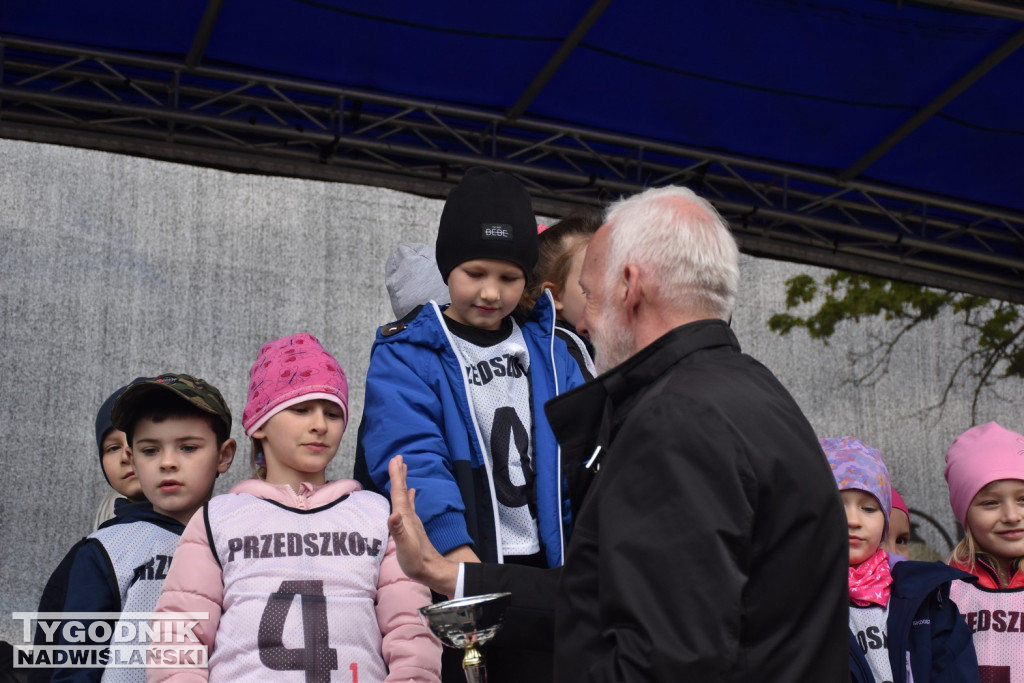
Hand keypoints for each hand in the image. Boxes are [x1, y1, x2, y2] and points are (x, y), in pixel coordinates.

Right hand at [387, 455, 459, 597]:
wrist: (430, 569)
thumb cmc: (415, 560)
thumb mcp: (404, 546)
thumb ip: (397, 530)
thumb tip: (392, 514)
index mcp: (404, 517)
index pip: (398, 492)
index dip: (396, 476)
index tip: (395, 459)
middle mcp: (408, 515)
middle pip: (402, 490)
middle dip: (399, 473)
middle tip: (398, 458)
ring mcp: (411, 520)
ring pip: (405, 495)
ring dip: (403, 481)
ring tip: (403, 468)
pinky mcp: (412, 526)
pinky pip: (409, 505)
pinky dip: (409, 496)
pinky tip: (411, 491)